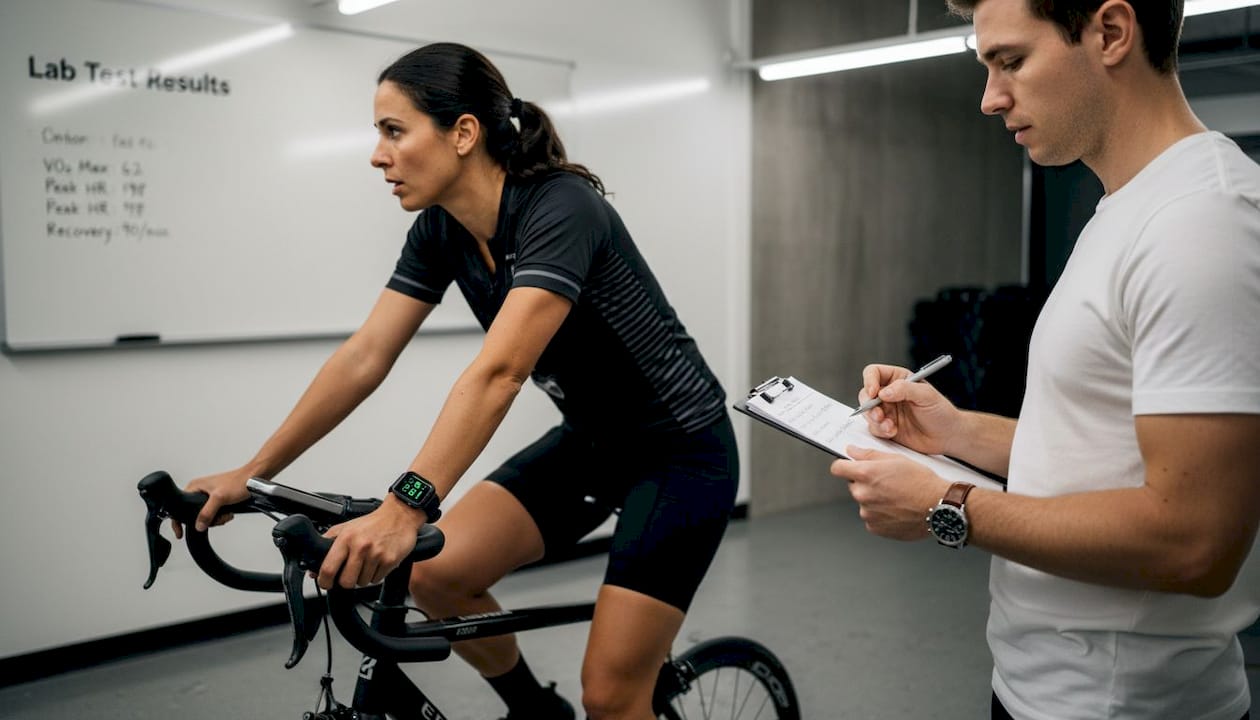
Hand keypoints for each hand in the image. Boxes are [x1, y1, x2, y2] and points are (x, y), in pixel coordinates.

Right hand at [173, 468, 252, 538]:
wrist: (254, 479)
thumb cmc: (239, 481)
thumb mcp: (220, 498)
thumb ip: (207, 512)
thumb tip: (198, 525)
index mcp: (195, 486)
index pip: (181, 506)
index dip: (179, 520)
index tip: (180, 533)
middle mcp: (200, 491)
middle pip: (195, 514)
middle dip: (208, 520)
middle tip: (218, 518)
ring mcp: (209, 496)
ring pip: (207, 516)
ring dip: (218, 518)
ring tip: (227, 513)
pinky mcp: (219, 500)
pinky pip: (215, 514)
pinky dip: (222, 516)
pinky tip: (230, 512)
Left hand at [317, 497, 426, 589]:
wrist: (400, 515)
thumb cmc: (373, 523)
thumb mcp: (346, 528)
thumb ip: (328, 544)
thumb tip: (314, 568)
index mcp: (347, 538)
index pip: (329, 568)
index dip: (324, 581)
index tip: (326, 583)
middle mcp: (361, 546)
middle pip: (346, 581)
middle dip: (347, 581)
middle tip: (350, 573)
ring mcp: (376, 554)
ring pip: (362, 582)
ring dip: (363, 577)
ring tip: (367, 563)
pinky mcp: (390, 561)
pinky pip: (377, 579)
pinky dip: (376, 575)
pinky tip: (377, 562)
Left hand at [829, 447, 949, 540]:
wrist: (939, 506)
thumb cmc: (922, 482)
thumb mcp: (897, 459)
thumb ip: (869, 455)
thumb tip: (852, 451)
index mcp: (866, 474)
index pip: (837, 468)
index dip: (844, 466)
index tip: (848, 467)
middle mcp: (863, 494)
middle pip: (853, 486)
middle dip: (865, 483)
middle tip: (886, 483)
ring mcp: (868, 513)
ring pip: (864, 502)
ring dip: (874, 500)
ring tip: (896, 497)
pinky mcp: (875, 528)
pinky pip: (872, 518)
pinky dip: (880, 515)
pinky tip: (896, 509)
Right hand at [857, 363, 962, 455]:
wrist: (947, 436)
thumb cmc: (941, 412)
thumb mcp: (926, 395)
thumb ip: (905, 389)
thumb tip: (884, 392)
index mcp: (898, 379)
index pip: (874, 373)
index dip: (869, 381)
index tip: (874, 392)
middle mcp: (889, 394)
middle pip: (865, 393)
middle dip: (869, 405)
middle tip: (879, 414)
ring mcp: (886, 411)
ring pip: (867, 412)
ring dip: (875, 419)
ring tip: (889, 425)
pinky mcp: (885, 427)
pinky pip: (873, 427)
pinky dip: (880, 430)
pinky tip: (893, 431)